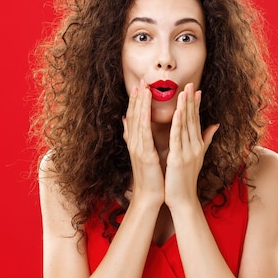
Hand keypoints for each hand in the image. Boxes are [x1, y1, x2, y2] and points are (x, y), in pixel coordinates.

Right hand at [122, 80, 164, 206]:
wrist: (149, 196)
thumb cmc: (150, 176)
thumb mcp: (143, 153)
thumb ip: (136, 137)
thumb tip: (126, 122)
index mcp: (136, 142)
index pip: (135, 117)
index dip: (136, 101)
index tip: (140, 86)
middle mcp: (134, 143)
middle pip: (134, 115)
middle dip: (137, 98)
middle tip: (140, 80)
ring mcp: (137, 148)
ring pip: (138, 121)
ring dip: (140, 104)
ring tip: (143, 89)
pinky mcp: (144, 154)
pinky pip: (143, 133)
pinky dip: (144, 119)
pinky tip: (146, 108)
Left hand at [164, 83, 219, 209]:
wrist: (183, 200)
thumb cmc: (186, 180)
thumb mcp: (198, 157)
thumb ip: (206, 140)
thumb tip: (216, 125)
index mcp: (197, 145)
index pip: (196, 120)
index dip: (195, 104)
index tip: (195, 89)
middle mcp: (195, 147)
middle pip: (192, 120)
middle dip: (190, 101)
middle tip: (189, 83)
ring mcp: (188, 152)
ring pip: (186, 125)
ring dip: (185, 107)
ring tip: (183, 92)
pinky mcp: (178, 158)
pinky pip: (178, 138)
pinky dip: (178, 124)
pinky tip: (178, 112)